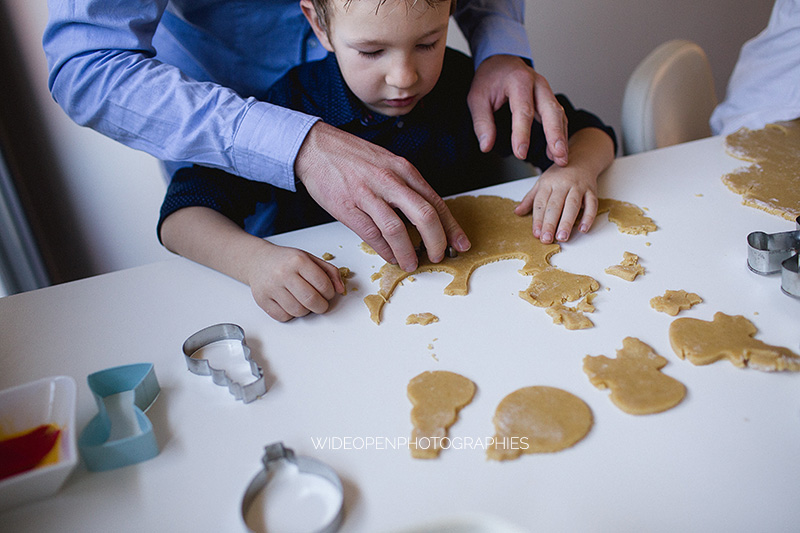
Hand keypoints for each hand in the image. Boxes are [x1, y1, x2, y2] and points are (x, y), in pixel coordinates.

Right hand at [247, 243, 344, 321]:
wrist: (258, 260)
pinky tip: (290, 303)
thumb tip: (340, 289)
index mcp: (298, 261)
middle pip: (311, 300)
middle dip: (321, 306)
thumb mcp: (309, 258)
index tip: (328, 293)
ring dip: (306, 311)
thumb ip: (329, 271)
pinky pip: (283, 317)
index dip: (330, 293)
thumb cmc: (286, 261)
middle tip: (320, 303)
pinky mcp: (262, 300)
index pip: (322, 284)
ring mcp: (271, 287)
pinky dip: (290, 314)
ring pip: (298, 311)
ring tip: (303, 301)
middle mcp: (283, 273)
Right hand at [295, 122, 470, 270]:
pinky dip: (384, 250)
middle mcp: (389, 180)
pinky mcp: (348, 207)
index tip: (461, 243)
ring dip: (408, 252)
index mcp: (403, 169)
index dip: (451, 226)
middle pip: (424, 215)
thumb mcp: (387, 163)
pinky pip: (371, 234)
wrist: (316, 147)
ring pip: (397, 229)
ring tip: (412, 263)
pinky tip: (390, 257)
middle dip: (436, 241)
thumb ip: (405, 186)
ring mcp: (368, 194)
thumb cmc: (352, 157)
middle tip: (439, 256)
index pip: (435, 201)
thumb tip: (425, 215)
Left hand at [468, 54, 568, 165]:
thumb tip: (486, 146)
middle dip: (555, 135)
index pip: (523, 110)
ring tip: (560, 159)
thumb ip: (482, 122)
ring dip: (561, 137)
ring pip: (558, 114)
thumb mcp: (477, 98)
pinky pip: (558, 117)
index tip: (520, 153)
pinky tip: (556, 151)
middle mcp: (537, 84)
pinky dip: (560, 134)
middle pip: (551, 110)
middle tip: (558, 155)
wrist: (500, 61)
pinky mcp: (548, 100)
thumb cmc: (490, 78)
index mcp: (518, 80)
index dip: (522, 133)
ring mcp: (546, 91)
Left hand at [513, 128, 614, 242]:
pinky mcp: (592, 190)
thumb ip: (530, 199)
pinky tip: (583, 229)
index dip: (538, 219)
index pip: (541, 203)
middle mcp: (562, 184)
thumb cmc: (560, 174)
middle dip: (550, 223)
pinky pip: (591, 204)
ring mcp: (578, 186)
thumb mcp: (542, 183)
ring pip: (572, 205)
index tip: (536, 234)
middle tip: (547, 239)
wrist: (582, 158)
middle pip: (555, 205)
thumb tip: (517, 212)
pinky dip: (588, 217)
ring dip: (567, 222)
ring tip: (562, 237)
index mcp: (548, 183)